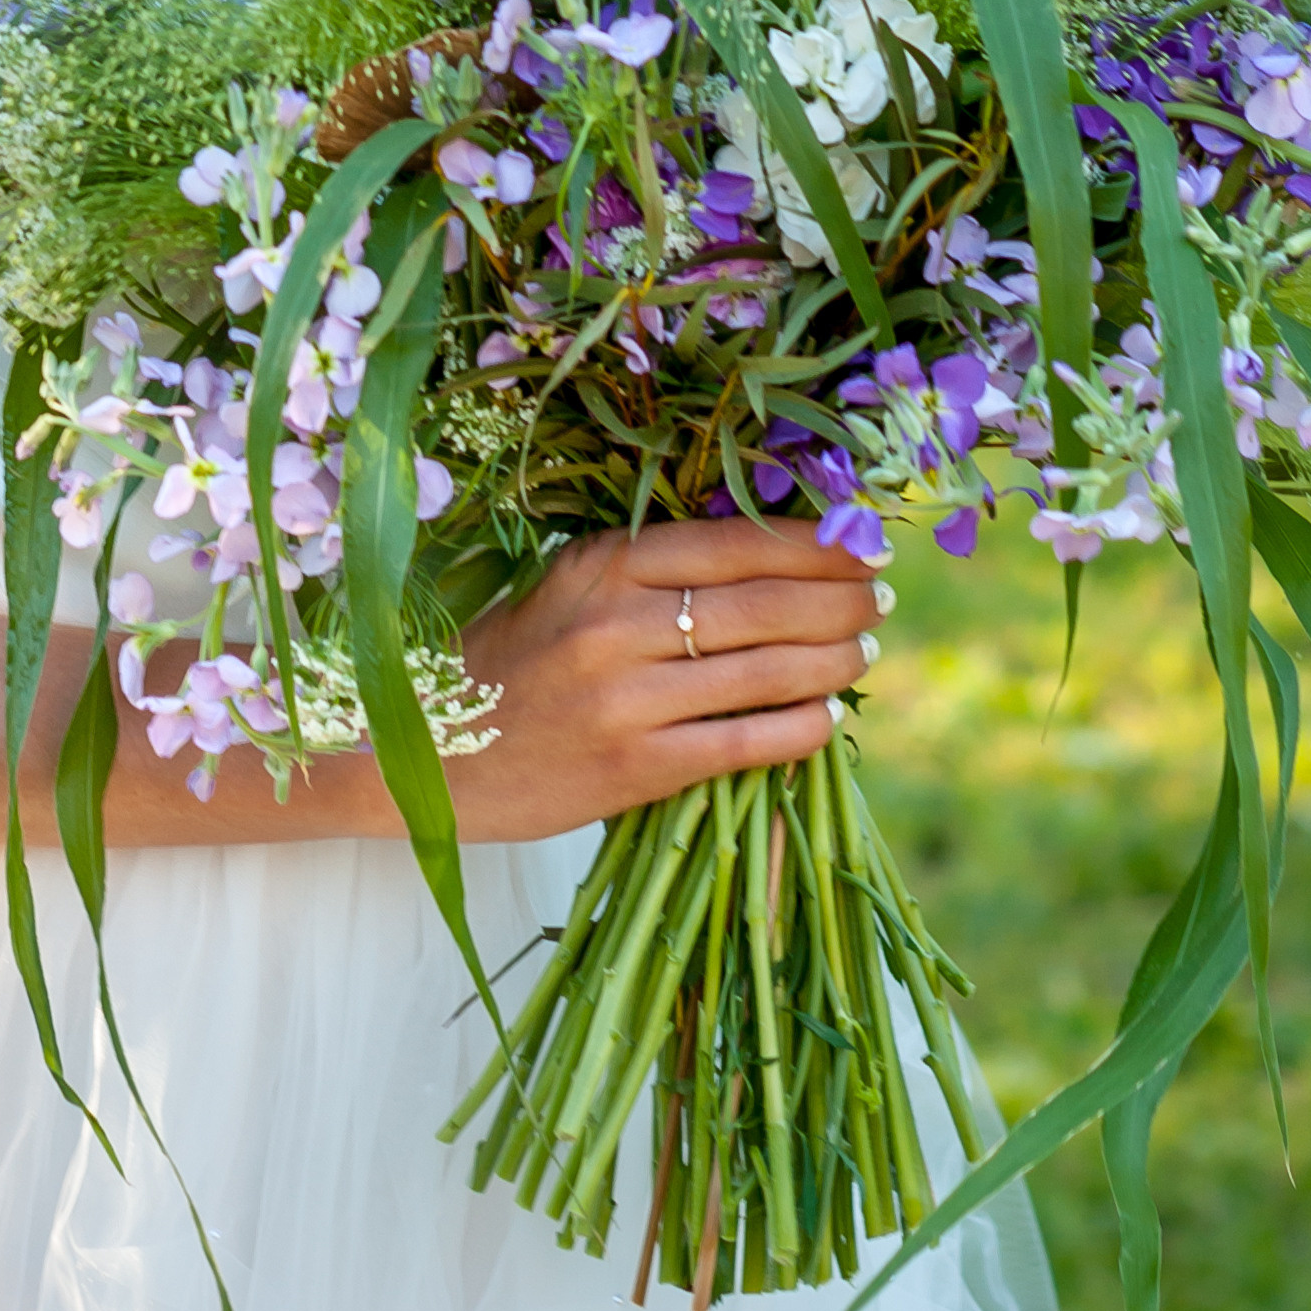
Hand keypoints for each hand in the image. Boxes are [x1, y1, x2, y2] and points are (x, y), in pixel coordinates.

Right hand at [453, 516, 882, 842]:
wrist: (428, 752)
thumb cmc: (509, 663)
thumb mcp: (567, 588)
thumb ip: (647, 571)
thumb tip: (763, 557)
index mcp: (603, 564)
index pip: (733, 543)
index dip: (810, 544)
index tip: (860, 542)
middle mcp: (616, 622)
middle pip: (761, 603)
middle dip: (838, 598)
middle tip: (881, 597)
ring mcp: (625, 697)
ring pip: (762, 670)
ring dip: (832, 659)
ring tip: (866, 650)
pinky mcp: (632, 767)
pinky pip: (741, 742)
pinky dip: (799, 729)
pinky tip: (830, 719)